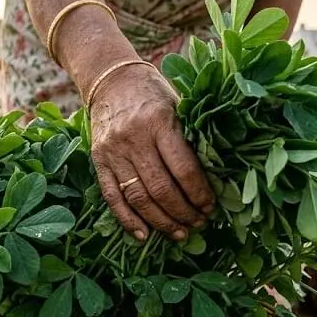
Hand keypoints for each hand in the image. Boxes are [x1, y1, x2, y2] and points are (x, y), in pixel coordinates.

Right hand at [90, 64, 214, 240]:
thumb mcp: (178, 104)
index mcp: (159, 121)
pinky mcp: (99, 161)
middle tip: (199, 224)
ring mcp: (113, 152)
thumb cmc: (153, 94)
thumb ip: (192, 137)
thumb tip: (217, 175)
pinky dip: (128, 220)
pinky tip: (144, 235)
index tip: (211, 206)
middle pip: (160, 188)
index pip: (183, 168)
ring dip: (161, 221)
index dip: (199, 193)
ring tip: (179, 233)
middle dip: (183, 212)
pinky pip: (112, 197)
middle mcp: (134, 138)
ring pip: (138, 198)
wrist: (110, 80)